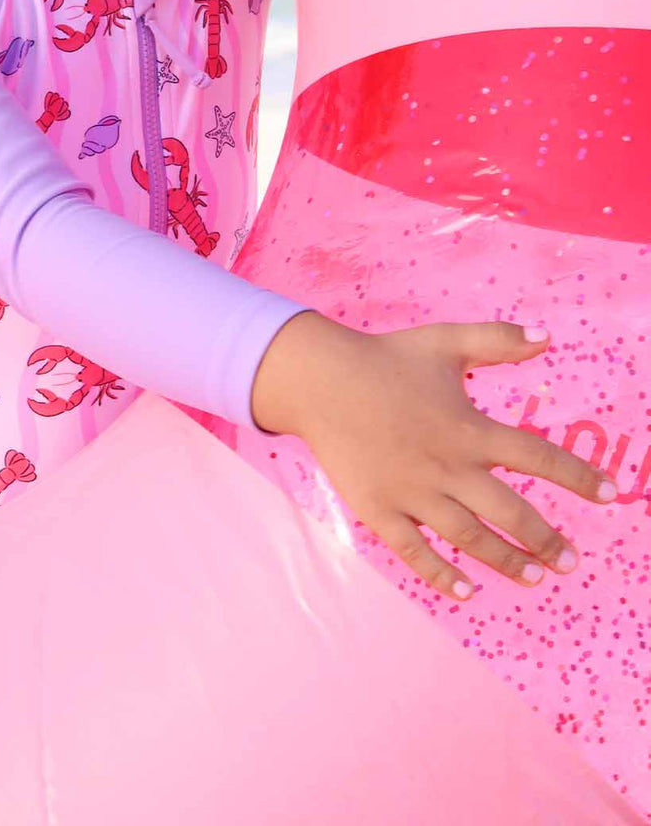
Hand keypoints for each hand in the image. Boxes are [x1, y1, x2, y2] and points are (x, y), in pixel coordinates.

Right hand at [250, 313, 617, 600]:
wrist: (321, 380)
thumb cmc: (386, 358)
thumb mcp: (445, 341)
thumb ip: (498, 340)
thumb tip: (548, 337)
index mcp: (468, 428)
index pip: (537, 456)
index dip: (577, 476)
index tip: (608, 494)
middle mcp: (447, 467)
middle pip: (510, 512)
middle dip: (545, 540)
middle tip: (571, 561)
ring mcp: (413, 493)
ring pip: (470, 539)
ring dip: (507, 561)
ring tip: (537, 578)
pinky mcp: (380, 510)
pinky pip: (416, 552)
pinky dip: (442, 576)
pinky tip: (467, 591)